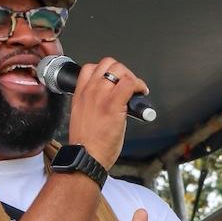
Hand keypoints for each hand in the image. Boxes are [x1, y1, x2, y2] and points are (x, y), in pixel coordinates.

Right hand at [62, 56, 147, 170]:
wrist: (86, 157)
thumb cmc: (86, 144)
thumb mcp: (82, 116)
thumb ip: (92, 104)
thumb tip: (108, 99)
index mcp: (80, 94)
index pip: (90, 68)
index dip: (105, 70)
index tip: (114, 80)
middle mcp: (90, 91)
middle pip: (107, 63)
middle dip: (122, 71)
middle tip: (128, 84)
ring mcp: (101, 96)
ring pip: (119, 69)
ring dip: (131, 77)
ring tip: (136, 89)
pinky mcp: (114, 105)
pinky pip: (130, 83)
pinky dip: (139, 86)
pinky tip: (141, 93)